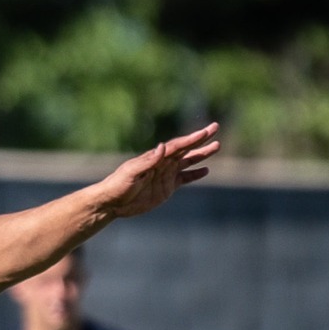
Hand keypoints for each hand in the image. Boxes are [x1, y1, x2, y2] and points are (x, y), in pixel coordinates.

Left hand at [96, 124, 221, 218]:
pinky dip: (195, 174)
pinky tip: (206, 170)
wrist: (111, 202)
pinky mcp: (166, 187)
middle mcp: (163, 163)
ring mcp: (166, 174)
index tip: (205, 132)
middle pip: (186, 149)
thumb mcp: (131, 172)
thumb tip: (162, 146)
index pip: (178, 145)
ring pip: (188, 162)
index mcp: (155, 157)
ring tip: (217, 146)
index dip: (192, 139)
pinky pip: (184, 179)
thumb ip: (148, 161)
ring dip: (202, 154)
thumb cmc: (118, 185)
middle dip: (201, 139)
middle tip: (216, 127)